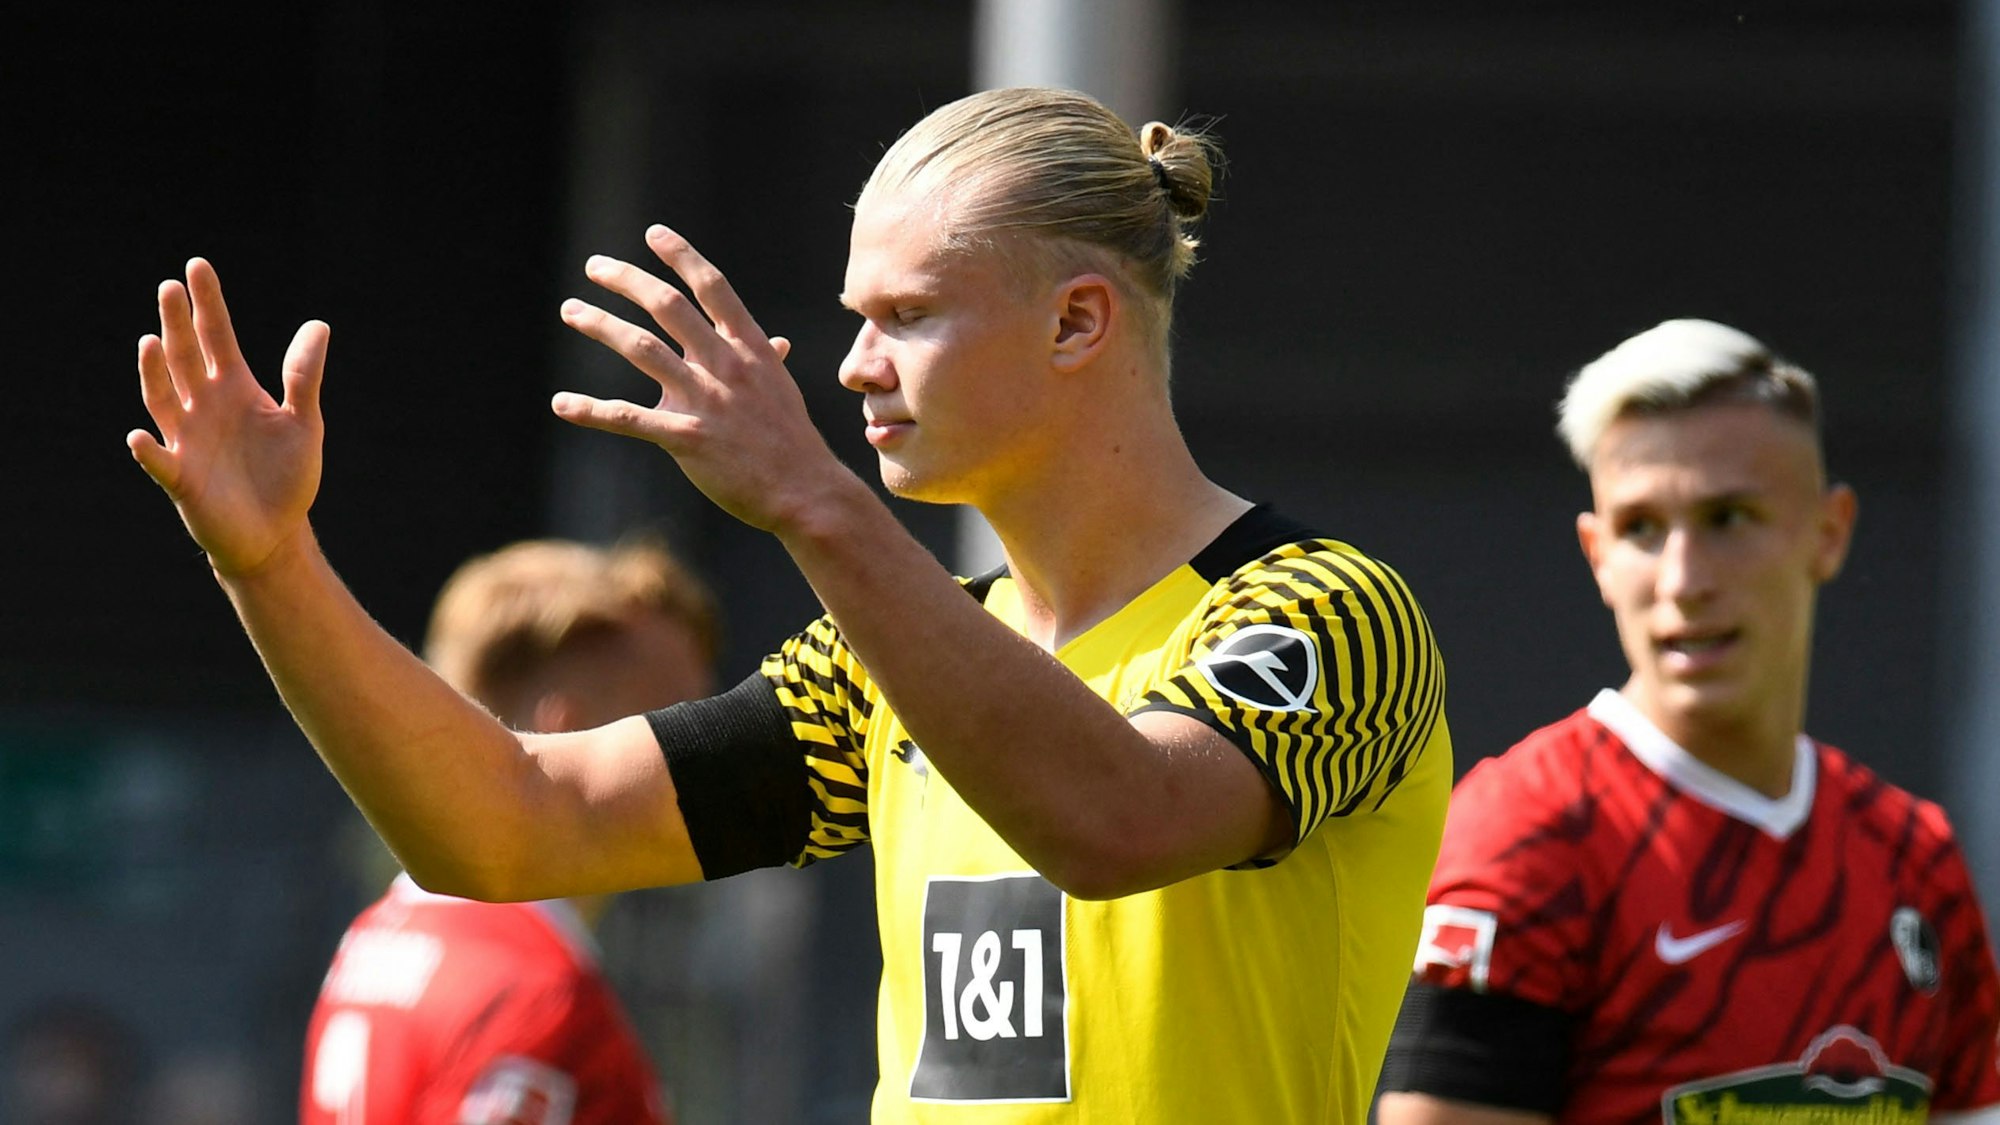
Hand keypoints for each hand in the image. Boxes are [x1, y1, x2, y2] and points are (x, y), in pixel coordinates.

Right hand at [126, 258, 328, 576]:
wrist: (275, 533)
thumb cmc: (287, 476)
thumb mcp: (303, 423)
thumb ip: (304, 377)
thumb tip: (318, 324)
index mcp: (235, 389)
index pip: (217, 337)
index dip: (207, 304)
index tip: (196, 267)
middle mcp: (204, 407)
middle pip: (186, 358)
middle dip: (177, 325)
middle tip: (169, 287)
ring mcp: (188, 440)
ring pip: (164, 400)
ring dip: (155, 374)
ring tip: (151, 342)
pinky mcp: (182, 479)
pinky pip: (160, 462)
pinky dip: (149, 451)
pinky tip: (141, 438)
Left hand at [554, 225, 847, 532]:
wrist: (806, 492)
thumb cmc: (791, 441)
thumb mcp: (783, 389)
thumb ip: (768, 360)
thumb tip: (776, 342)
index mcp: (750, 348)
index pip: (712, 288)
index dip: (682, 256)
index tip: (653, 234)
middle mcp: (726, 365)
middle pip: (668, 307)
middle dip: (627, 280)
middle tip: (594, 266)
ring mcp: (707, 400)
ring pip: (643, 348)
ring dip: (601, 325)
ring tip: (571, 310)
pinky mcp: (688, 439)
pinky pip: (630, 419)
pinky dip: (591, 410)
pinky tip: (561, 404)